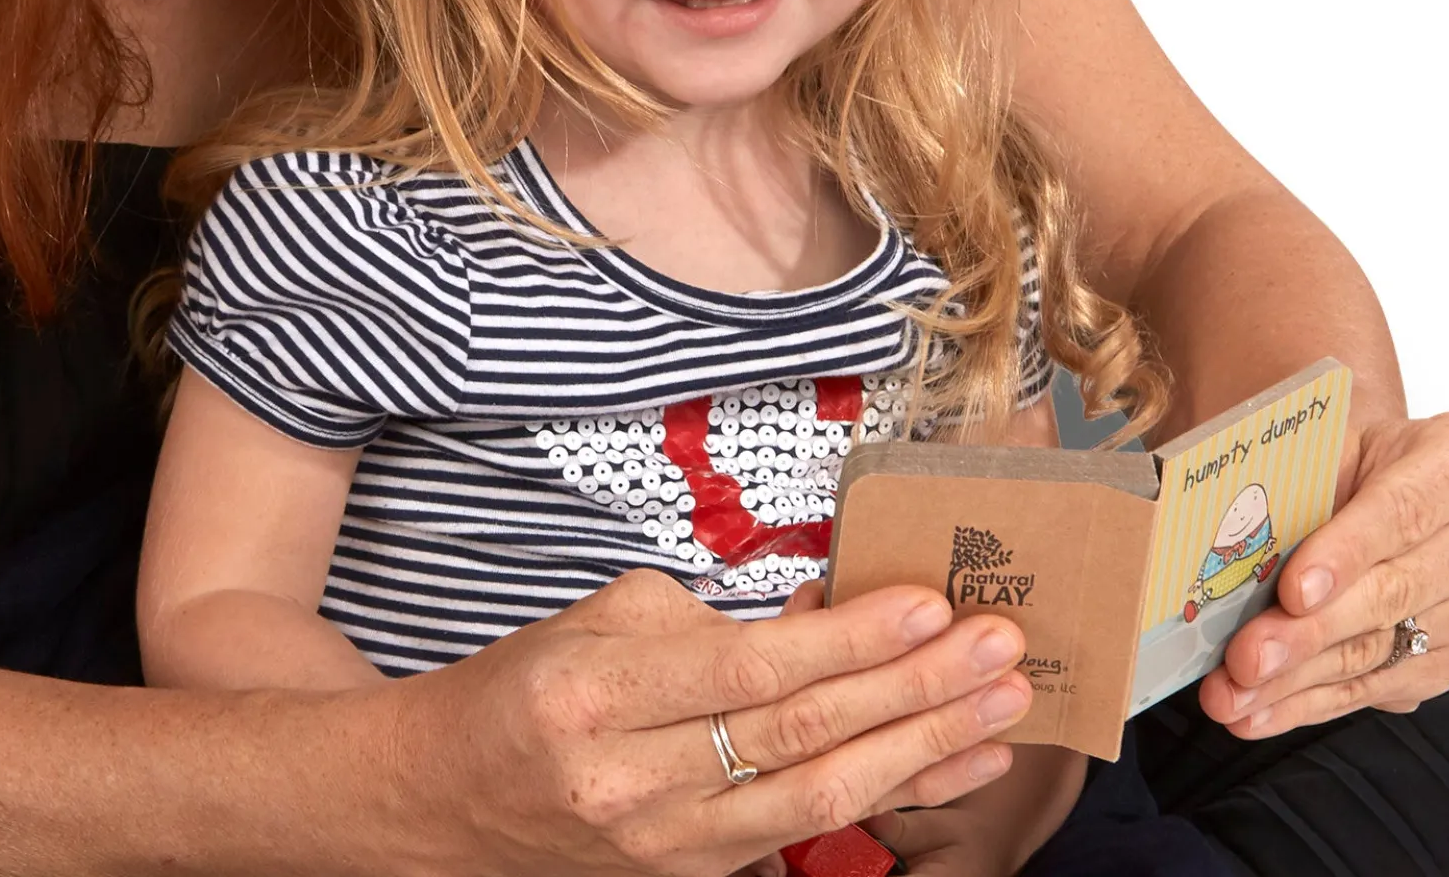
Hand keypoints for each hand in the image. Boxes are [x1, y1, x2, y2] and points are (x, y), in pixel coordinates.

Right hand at [387, 566, 1033, 876]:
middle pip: (801, 734)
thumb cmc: (524, 689)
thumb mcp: (596, 620)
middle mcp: (637, 781)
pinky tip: (952, 765)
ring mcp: (671, 846)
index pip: (751, 668)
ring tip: (1000, 704)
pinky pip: (809, 831)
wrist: (448, 798)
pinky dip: (891, 795)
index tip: (926, 602)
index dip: (847, 640)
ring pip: (821, 795)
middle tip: (998, 644)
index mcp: (600, 694)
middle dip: (914, 688)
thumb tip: (823, 610)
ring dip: (925, 748)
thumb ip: (707, 615)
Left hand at [1199, 410, 1448, 736]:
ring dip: (1299, 681)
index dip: (1345, 554)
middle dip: (1311, 633)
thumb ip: (1302, 481)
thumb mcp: (1338, 440)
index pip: (1404, 513)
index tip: (1291, 591)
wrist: (1401, 478)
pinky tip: (1259, 712)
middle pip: (1394, 594)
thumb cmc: (1360, 453)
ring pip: (1382, 651)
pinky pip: (1378, 685)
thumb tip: (1228, 535)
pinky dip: (1311, 702)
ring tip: (1232, 697)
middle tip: (1246, 658)